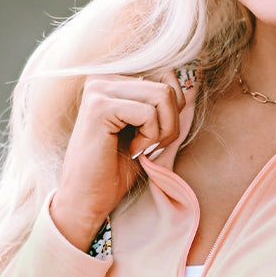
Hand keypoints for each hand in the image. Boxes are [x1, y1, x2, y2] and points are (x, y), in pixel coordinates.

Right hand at [50, 73, 183, 249]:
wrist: (87, 199)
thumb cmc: (115, 169)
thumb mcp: (147, 130)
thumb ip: (161, 105)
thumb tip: (188, 87)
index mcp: (113, 81)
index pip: (166, 77)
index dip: (172, 112)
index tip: (153, 136)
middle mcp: (103, 79)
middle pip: (167, 86)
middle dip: (170, 124)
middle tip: (150, 146)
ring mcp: (99, 90)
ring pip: (163, 96)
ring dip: (162, 130)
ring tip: (141, 147)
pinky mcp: (99, 107)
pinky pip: (149, 113)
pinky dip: (149, 137)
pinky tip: (131, 150)